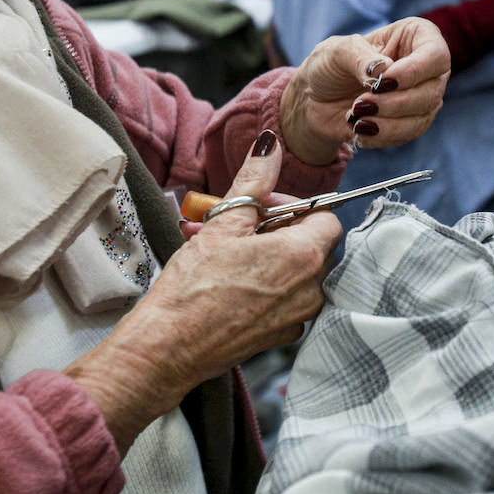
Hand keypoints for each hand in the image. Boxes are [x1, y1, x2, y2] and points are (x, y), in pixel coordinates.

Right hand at [64, 130, 341, 455]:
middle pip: (312, 244)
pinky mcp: (281, 336)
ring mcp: (298, 317)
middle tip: (237, 226)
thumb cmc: (192, 288)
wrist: (167, 348)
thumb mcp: (223, 224)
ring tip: (224, 251)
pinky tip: (228, 281)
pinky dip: (263, 285)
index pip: (326, 216)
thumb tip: (270, 146)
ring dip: (265, 255)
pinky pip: (284, 299)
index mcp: (303, 256)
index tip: (262, 207)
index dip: (294, 206)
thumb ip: (254, 181)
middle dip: (276, 229)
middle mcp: (311, 289)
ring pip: (295, 272)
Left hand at [279, 17, 449, 162]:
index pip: (435, 55)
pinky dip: (382, 135)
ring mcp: (421, 95)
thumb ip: (360, 57)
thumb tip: (385, 70)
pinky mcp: (411, 121)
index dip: (413, 72)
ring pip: (422, 117)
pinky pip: (409, 134)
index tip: (382, 83)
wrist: (315, 99)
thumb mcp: (336, 51)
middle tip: (360, 103)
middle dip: (394, 103)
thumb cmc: (329, 65)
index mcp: (415, 36)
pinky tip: (359, 128)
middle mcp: (425, 66)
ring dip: (388, 123)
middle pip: (431, 92)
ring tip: (355, 117)